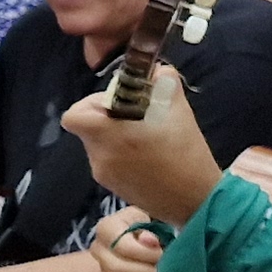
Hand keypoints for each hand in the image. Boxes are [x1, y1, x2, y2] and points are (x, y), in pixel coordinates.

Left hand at [59, 58, 221, 226]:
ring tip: (147, 138)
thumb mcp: (179, 110)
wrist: (198, 200)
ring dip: (115, 138)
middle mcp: (98, 156)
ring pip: (99, 147)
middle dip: (108, 119)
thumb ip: (163, 83)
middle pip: (88, 129)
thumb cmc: (187, 153)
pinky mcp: (114, 189)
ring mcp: (104, 176)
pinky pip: (109, 164)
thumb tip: (156, 71)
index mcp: (107, 135)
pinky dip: (122, 156)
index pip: (73, 116)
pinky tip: (149, 157)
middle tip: (136, 117)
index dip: (90, 104)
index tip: (116, 103)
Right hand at [90, 207, 168, 271]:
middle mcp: (99, 250)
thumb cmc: (156, 229)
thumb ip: (154, 230)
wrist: (153, 244)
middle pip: (118, 270)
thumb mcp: (155, 222)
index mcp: (106, 228)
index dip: (146, 254)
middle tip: (167, 270)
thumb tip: (149, 240)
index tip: (163, 254)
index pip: (121, 246)